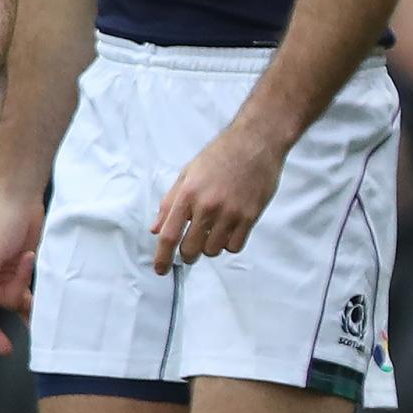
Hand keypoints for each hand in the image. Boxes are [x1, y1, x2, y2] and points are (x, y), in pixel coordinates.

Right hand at [0, 191, 42, 354]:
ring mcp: (7, 274)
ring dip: (31, 287)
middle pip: (5, 304)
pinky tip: (52, 293)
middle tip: (29, 273)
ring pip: (21, 298)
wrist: (21, 201)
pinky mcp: (26, 268)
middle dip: (19, 293)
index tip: (6, 349)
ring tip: (31, 260)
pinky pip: (33, 288)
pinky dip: (41, 289)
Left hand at [150, 123, 286, 273]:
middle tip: (191, 249)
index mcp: (188, 194)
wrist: (256, 143)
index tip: (161, 269)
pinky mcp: (251, 215)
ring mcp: (231, 212)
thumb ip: (170, 202)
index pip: (170, 234)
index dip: (162, 257)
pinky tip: (229, 231)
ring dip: (210, 247)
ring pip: (214, 250)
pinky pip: (235, 245)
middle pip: (191, 248)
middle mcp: (208, 205)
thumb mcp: (187, 174)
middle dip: (188, 254)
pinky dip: (229, 243)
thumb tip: (156, 228)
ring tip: (214, 233)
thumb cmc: (220, 155)